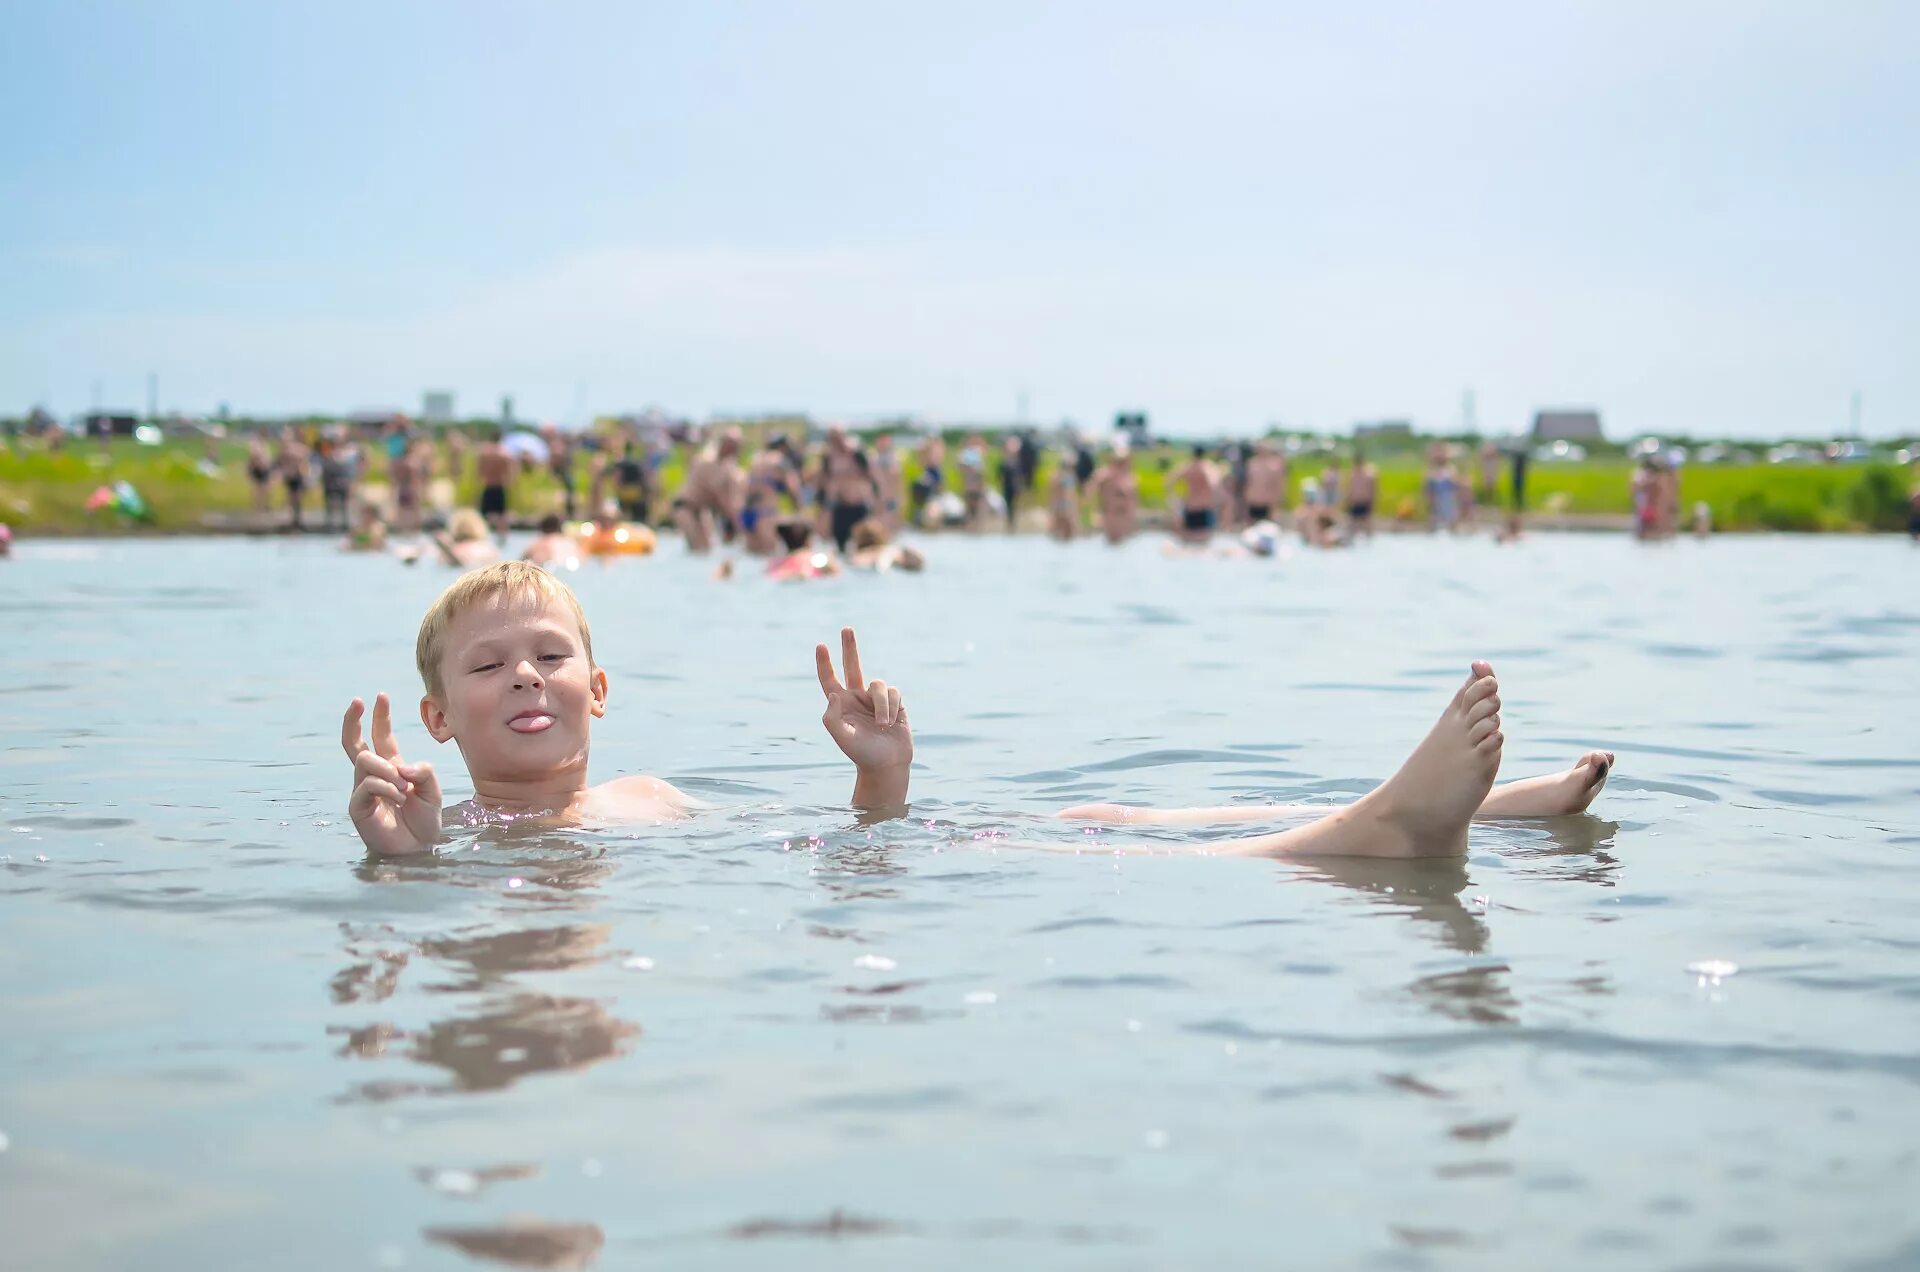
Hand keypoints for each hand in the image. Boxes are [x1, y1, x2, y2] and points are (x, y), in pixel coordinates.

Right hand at [341, 693, 443, 855]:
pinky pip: (367, 784)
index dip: (380, 717)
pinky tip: (399, 799)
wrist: (419, 848)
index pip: (381, 737)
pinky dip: (386, 787)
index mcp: (393, 768)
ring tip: (404, 788)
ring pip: (364, 760)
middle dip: (352, 721)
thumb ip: (422, 772)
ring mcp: (363, 791)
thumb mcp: (432, 790)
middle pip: (354, 744)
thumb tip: (400, 766)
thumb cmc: (425, 820)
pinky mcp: (358, 807)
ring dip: (387, 769)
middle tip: (356, 701)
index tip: (379, 696)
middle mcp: (375, 776)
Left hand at [815, 627, 912, 785]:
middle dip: (850, 647)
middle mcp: (857, 697)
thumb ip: (832, 716)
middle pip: (853, 665)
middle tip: (846, 629)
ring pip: (878, 684)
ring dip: (880, 705)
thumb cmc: (861, 753)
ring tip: (882, 725)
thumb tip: (833, 692)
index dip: (824, 664)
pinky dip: (891, 707)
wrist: (887, 764)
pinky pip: (893, 692)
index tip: (820, 646)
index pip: (829, 680)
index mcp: (841, 704)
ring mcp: (875, 699)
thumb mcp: (842, 737)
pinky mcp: (894, 702)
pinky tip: (891, 723)